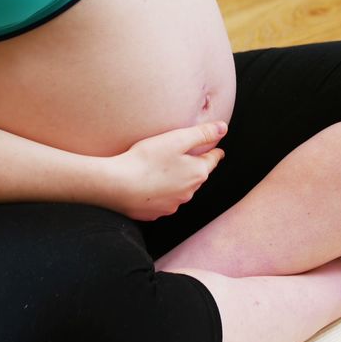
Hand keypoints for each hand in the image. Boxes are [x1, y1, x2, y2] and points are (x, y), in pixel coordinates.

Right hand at [107, 121, 227, 220]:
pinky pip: (163, 201)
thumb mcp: (176, 139)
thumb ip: (201, 133)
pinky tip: (150, 186)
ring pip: (181, 190)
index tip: (217, 151)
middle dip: (195, 167)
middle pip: (197, 176)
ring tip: (166, 171)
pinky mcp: (155, 213)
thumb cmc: (146, 160)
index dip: (214, 153)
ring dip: (177, 181)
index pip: (212, 161)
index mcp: (197, 173)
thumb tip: (223, 128)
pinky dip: (161, 193)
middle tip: (188, 157)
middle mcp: (188, 192)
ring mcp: (172, 205)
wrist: (117, 186)